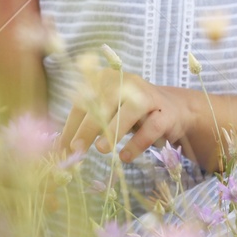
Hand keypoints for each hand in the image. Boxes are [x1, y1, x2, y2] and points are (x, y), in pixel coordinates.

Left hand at [55, 62, 198, 164]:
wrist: (173, 109)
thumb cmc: (130, 113)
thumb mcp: (109, 112)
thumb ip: (89, 123)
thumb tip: (64, 147)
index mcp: (106, 79)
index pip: (84, 101)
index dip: (71, 124)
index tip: (63, 148)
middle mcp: (126, 82)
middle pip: (104, 102)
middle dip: (88, 127)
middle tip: (77, 149)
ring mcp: (148, 96)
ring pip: (129, 110)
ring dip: (114, 129)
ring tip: (101, 150)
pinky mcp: (165, 113)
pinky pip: (151, 127)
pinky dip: (137, 143)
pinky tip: (125, 157)